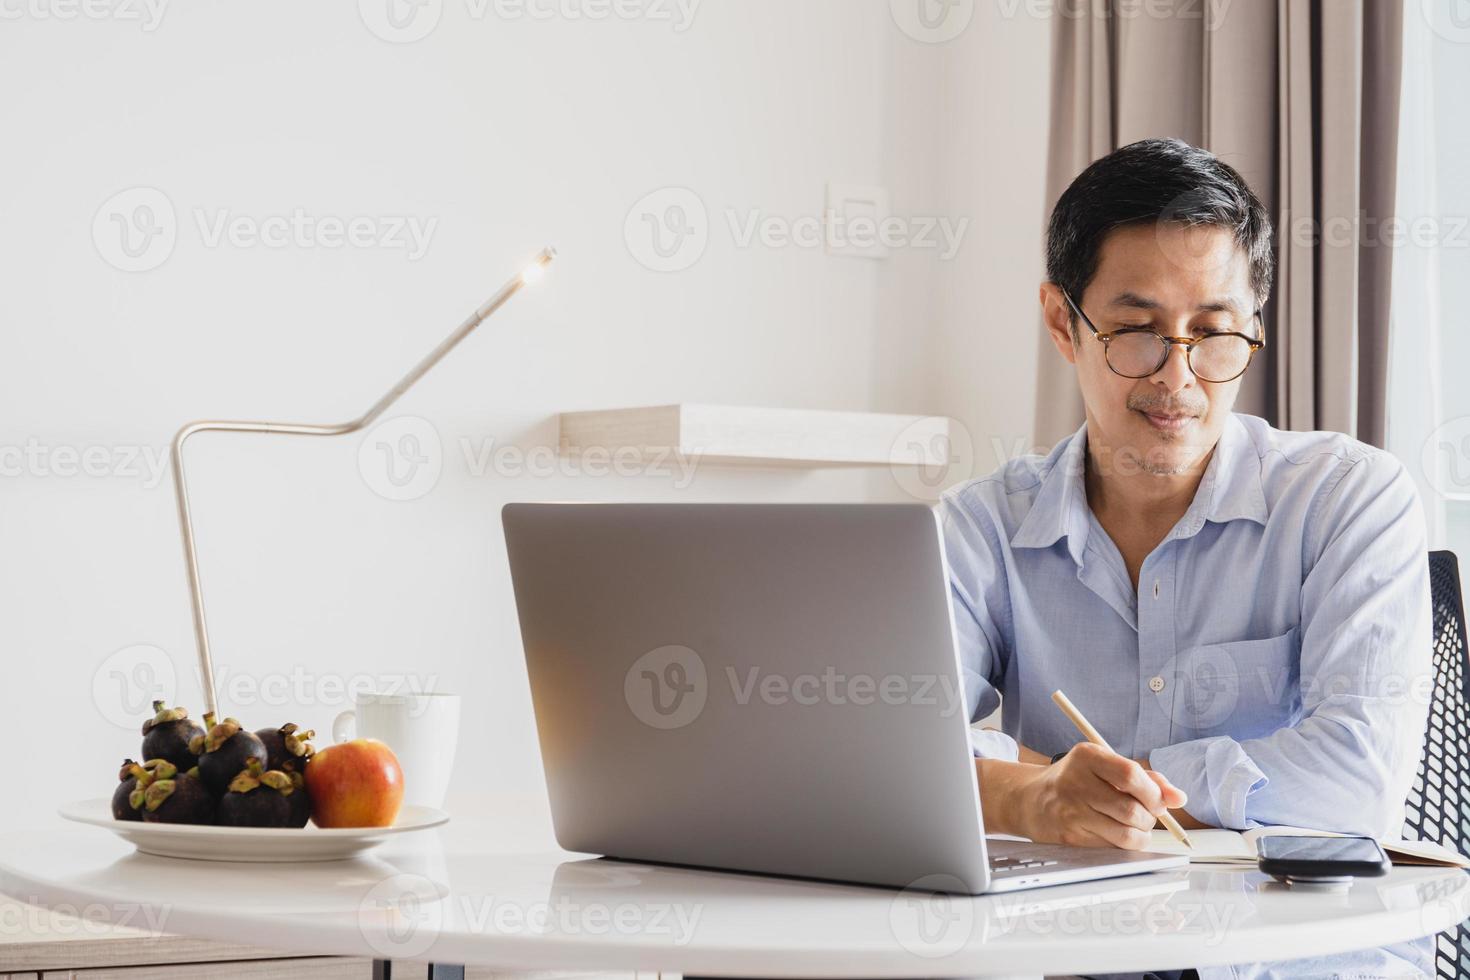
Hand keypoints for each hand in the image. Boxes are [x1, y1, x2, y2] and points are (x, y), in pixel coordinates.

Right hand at [1014, 743, 1187, 848]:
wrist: (1031, 799)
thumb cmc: (1076, 780)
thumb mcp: (1104, 766)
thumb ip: (1145, 778)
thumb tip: (1179, 797)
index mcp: (1087, 756)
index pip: (1130, 775)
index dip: (1153, 793)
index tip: (1159, 802)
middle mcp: (1075, 782)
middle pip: (1131, 809)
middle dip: (1149, 819)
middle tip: (1146, 816)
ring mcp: (1071, 812)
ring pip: (1126, 835)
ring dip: (1140, 835)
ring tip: (1134, 827)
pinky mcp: (1069, 837)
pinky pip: (1112, 848)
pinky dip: (1122, 845)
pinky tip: (1113, 833)